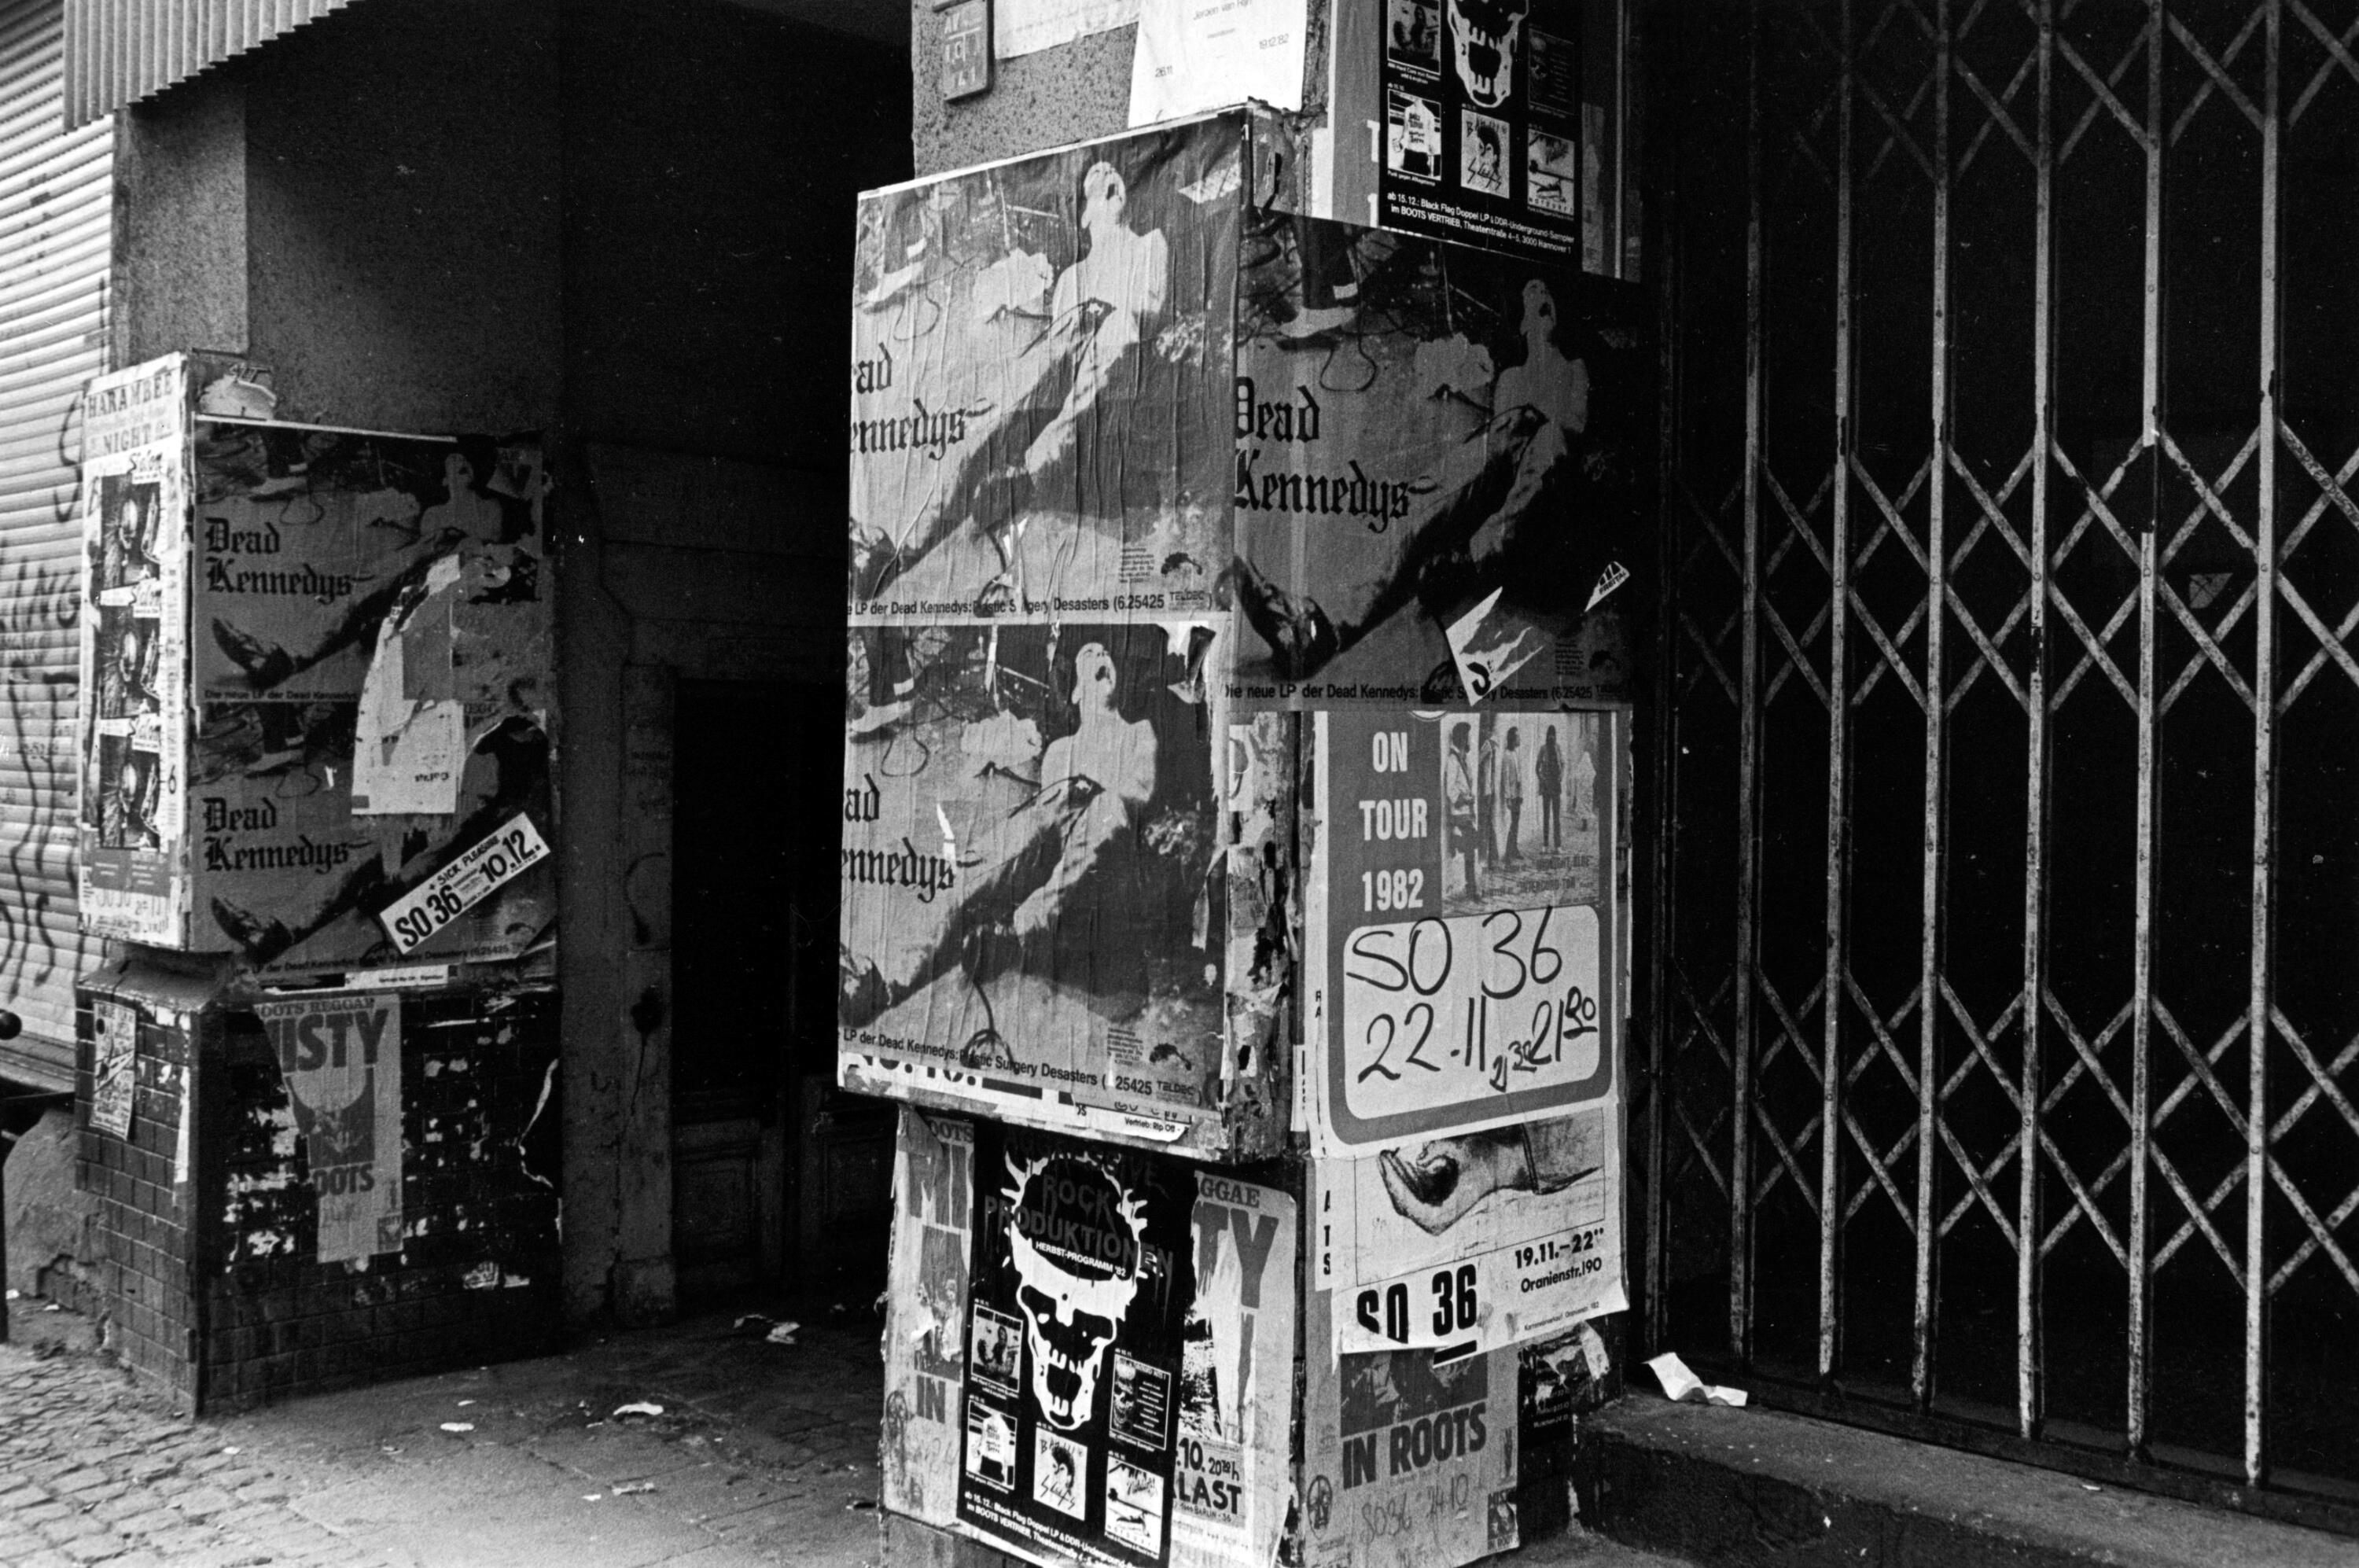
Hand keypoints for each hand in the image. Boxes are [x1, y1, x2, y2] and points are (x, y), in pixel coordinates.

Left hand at [1377, 1129, 1533, 1234]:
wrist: (1502, 1166)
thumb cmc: (1485, 1160)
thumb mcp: (1464, 1148)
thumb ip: (1440, 1149)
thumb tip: (1420, 1160)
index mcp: (1443, 1215)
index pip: (1408, 1206)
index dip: (1394, 1184)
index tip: (1386, 1164)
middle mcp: (1434, 1218)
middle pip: (1400, 1200)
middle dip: (1389, 1176)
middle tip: (1382, 1153)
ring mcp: (1430, 1209)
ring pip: (1401, 1192)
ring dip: (1393, 1171)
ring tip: (1388, 1151)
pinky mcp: (1428, 1198)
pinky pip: (1407, 1185)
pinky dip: (1402, 1170)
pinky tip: (1396, 1155)